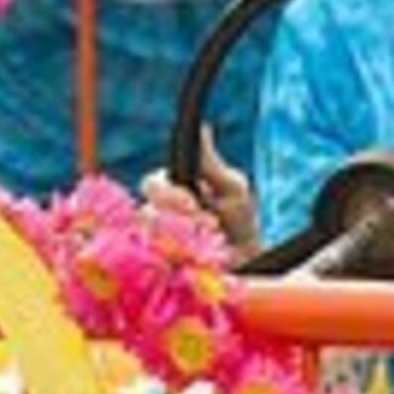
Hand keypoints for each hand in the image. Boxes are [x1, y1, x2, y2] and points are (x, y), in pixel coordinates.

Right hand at [138, 129, 260, 251]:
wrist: (247, 261)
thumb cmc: (239, 224)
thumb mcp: (232, 189)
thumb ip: (211, 163)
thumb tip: (203, 127)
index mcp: (171, 190)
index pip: (152, 184)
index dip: (168, 193)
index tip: (191, 203)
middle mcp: (158, 215)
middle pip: (146, 211)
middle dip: (177, 220)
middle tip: (207, 224)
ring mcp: (158, 243)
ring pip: (153, 240)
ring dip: (185, 240)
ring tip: (212, 244)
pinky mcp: (161, 266)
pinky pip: (157, 262)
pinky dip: (180, 259)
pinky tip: (198, 260)